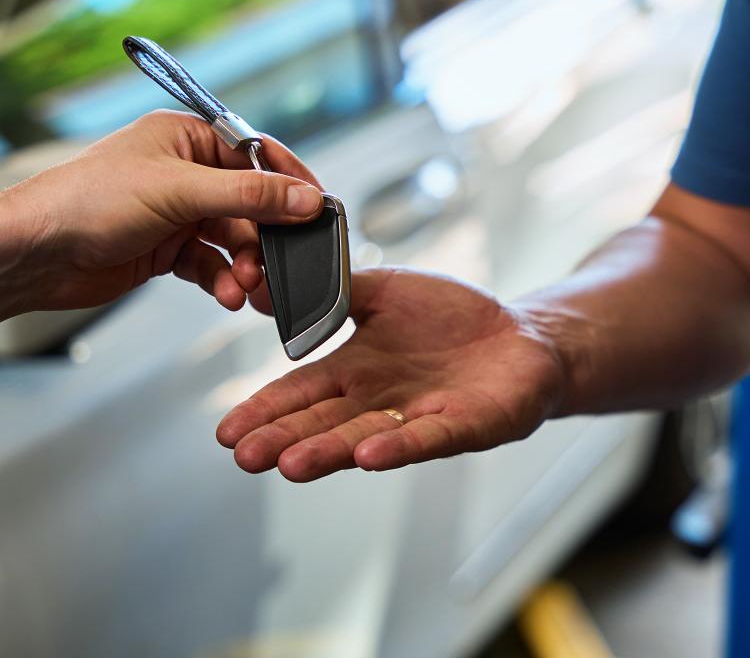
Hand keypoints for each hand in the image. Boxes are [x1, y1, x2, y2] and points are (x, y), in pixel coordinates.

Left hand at [5, 109, 322, 311]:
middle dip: (265, 239)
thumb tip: (304, 198)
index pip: (256, 155)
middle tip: (277, 265)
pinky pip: (209, 264)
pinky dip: (221, 281)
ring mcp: (175, 213)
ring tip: (247, 288)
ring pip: (232, 240)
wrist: (34, 253)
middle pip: (249, 205)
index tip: (319, 210)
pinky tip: (225, 295)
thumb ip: (248, 197)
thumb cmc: (87, 201)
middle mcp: (184, 172)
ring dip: (244, 266)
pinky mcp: (164, 249)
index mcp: (186, 138)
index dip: (290, 183)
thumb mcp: (179, 192)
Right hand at [216, 268, 569, 481]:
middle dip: (283, 439)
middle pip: (322, 423)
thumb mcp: (385, 290)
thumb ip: (334, 291)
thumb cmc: (452, 318)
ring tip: (290, 465)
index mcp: (355, 369)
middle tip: (244, 456)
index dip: (264, 411)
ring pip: (364, 437)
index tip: (226, 431)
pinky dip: (397, 447)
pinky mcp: (462, 424)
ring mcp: (418, 417)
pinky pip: (427, 437)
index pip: (300, 393)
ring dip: (327, 452)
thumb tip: (272, 283)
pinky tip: (368, 457)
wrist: (522, 336)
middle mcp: (379, 401)